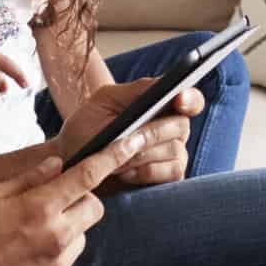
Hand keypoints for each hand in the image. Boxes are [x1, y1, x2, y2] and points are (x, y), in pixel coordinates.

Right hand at [0, 151, 105, 265]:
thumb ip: (25, 180)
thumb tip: (55, 165)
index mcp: (39, 209)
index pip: (87, 176)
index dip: (113, 156)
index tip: (133, 141)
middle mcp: (56, 239)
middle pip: (93, 208)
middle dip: (79, 199)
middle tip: (49, 202)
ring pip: (80, 238)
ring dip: (65, 231)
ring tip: (26, 238)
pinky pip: (64, 265)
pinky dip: (52, 258)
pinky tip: (20, 262)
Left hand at [64, 77, 199, 191]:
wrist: (74, 161)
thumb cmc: (88, 126)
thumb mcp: (104, 100)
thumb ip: (135, 90)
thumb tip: (161, 87)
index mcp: (162, 103)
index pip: (191, 98)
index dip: (190, 98)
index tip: (179, 98)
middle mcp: (173, 127)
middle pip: (181, 126)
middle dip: (153, 132)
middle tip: (129, 138)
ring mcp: (174, 153)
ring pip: (175, 151)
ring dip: (144, 154)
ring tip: (118, 158)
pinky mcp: (169, 178)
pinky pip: (172, 173)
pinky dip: (147, 172)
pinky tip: (126, 172)